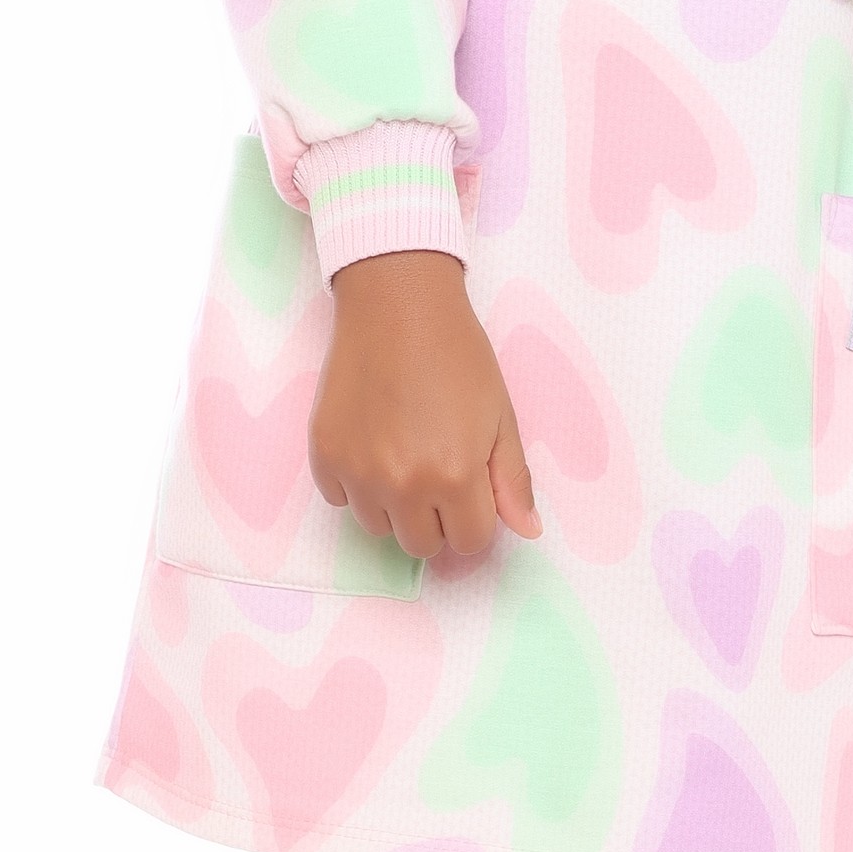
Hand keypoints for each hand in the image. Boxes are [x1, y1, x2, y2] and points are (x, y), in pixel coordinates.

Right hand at [308, 251, 541, 562]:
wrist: (397, 305)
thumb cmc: (457, 355)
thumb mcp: (500, 416)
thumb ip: (513, 480)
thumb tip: (528, 531)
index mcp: (455, 476)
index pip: (469, 541)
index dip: (475, 516)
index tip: (470, 487)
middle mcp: (403, 484)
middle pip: (422, 546)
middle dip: (436, 518)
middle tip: (437, 470)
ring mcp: (358, 472)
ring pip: (378, 528)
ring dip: (395, 505)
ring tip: (403, 453)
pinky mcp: (324, 456)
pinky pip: (341, 500)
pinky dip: (357, 483)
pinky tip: (373, 442)